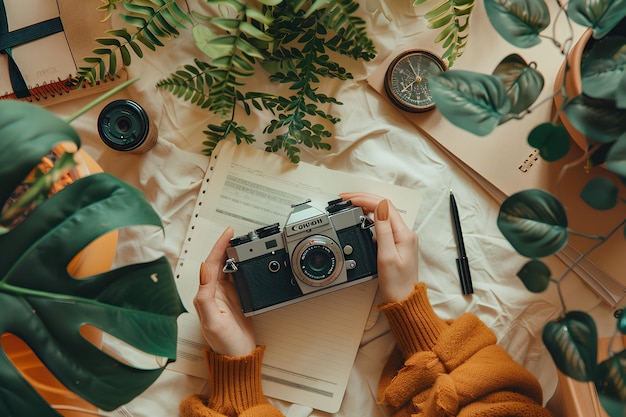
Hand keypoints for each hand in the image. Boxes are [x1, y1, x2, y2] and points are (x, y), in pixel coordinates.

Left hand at [193, 227, 255, 356]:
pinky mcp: (236, 299)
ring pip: (228, 268)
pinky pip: (237, 277)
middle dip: (226, 246)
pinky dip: (241, 266)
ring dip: (233, 254)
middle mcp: (213, 293)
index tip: (228, 233)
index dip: (220, 246)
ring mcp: (225, 295)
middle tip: (236, 234)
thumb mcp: (213, 321)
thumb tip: (205, 271)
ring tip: (241, 242)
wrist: (239, 356)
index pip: (211, 264)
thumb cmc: (224, 343)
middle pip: (219, 262)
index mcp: (205, 294)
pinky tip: (246, 261)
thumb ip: (205, 296)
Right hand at [340, 192, 418, 302]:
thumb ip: (382, 231)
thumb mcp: (386, 257)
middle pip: (384, 206)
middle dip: (364, 198)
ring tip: (351, 204)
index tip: (349, 199)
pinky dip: (370, 216)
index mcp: (404, 234)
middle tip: (346, 198)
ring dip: (367, 205)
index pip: (384, 206)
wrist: (403, 301)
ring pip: (383, 213)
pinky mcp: (397, 243)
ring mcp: (402, 237)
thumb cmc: (396, 284)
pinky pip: (383, 223)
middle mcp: (405, 233)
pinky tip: (361, 217)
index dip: (365, 199)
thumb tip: (379, 209)